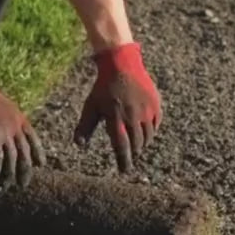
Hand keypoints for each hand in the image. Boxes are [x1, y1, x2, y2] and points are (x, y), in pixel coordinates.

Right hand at [0, 63, 44, 187]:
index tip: (41, 165)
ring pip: (11, 161)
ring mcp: (4, 132)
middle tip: (22, 185)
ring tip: (3, 189)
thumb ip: (2, 120)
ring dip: (7, 177)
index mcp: (18, 115)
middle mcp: (14, 125)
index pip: (33, 137)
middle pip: (24, 154)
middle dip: (25, 172)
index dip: (38, 152)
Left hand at [74, 43, 161, 171]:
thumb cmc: (103, 88)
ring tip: (136, 147)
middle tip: (129, 159)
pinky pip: (155, 124)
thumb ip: (85, 127)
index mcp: (116, 118)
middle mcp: (133, 116)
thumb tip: (79, 145)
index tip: (124, 171)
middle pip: (136, 144)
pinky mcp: (155, 104)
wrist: (121, 64)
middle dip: (133, 154)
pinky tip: (144, 132)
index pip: (122, 147)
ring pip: (147, 137)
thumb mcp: (91, 106)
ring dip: (142, 144)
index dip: (124, 161)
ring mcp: (146, 110)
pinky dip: (150, 131)